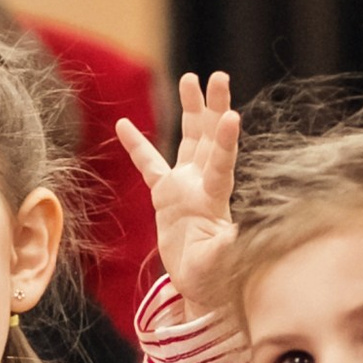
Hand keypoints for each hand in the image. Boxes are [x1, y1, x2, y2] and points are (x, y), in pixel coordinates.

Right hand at [117, 71, 241, 306]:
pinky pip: (149, 165)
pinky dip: (137, 146)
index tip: (232, 115)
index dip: (226, 142)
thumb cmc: (213, 278)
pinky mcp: (166, 194)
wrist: (200, 285)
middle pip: (210, 139)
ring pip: (189, 139)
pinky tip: (122, 125)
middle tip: (218, 77)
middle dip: (213, 107)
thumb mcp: (220, 265)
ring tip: (190, 80)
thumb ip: (225, 248)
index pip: (221, 164)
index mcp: (214, 200)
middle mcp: (202, 185)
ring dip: (190, 110)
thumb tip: (239, 237)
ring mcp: (184, 186)